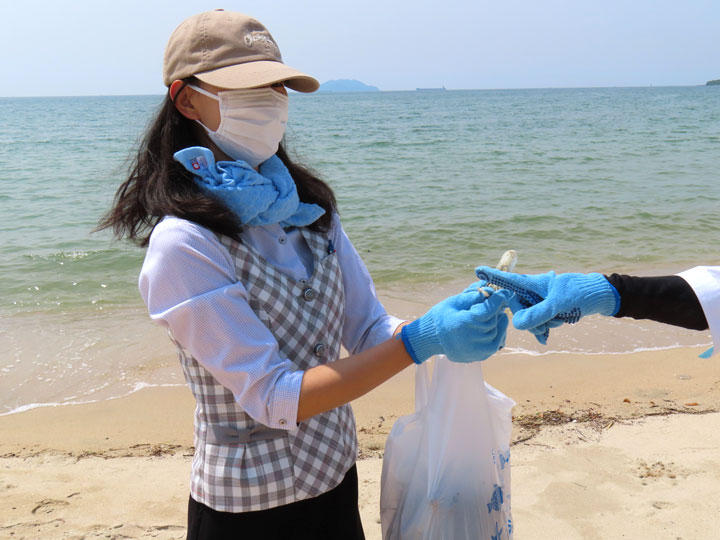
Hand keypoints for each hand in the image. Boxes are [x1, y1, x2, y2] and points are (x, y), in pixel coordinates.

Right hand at [400, 282, 512, 363]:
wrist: (431, 339)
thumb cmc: (441, 316)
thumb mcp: (453, 302)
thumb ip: (471, 296)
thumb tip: (489, 288)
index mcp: (462, 323)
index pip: (487, 310)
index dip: (498, 300)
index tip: (505, 292)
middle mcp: (471, 339)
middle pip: (492, 320)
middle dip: (495, 309)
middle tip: (496, 300)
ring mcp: (476, 350)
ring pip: (495, 331)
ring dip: (496, 319)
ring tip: (493, 311)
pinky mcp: (480, 356)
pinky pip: (495, 342)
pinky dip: (498, 331)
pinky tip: (497, 322)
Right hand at [474, 267, 619, 343]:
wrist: (598, 298)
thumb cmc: (578, 293)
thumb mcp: (557, 304)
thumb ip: (536, 314)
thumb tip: (517, 325)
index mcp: (532, 283)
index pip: (507, 280)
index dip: (492, 276)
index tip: (477, 271)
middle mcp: (532, 292)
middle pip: (517, 308)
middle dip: (530, 319)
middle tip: (546, 322)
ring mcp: (539, 302)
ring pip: (528, 319)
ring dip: (542, 324)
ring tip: (559, 319)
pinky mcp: (546, 311)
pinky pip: (537, 323)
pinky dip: (544, 328)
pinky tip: (550, 332)